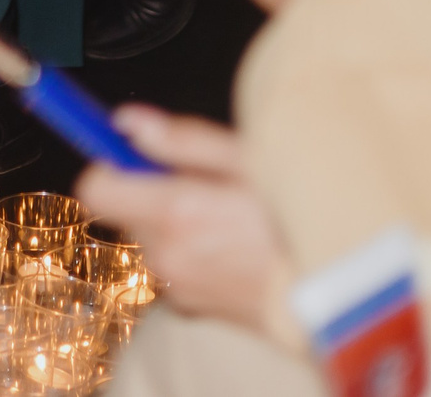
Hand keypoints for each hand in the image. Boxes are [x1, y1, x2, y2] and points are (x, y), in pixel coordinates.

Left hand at [75, 105, 293, 328]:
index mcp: (176, 213)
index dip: (110, 163)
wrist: (334, 300)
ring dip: (175, 223)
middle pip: (126, 210)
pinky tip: (233, 247)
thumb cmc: (301, 222)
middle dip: (152, 191)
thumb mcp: (250, 162)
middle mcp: (167, 254)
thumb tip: (128, 121)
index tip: (130, 151)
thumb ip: (181, 142)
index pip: (95, 187)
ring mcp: (177, 286)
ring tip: (229, 217)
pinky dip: (191, 252)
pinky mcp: (190, 308)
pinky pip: (174, 266)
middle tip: (206, 183)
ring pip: (152, 237)